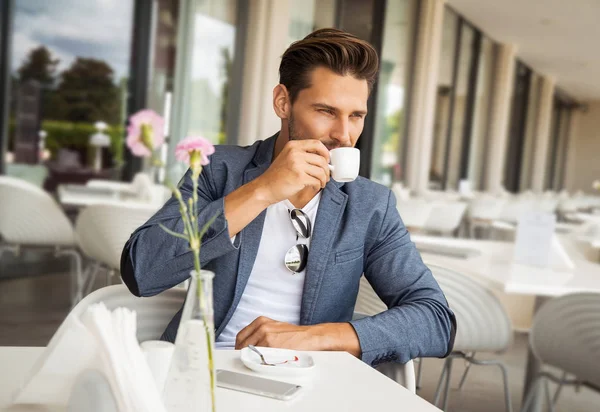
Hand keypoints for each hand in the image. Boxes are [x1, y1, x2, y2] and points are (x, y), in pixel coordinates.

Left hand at [235, 316, 360, 356]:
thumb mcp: (274, 328)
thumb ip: (260, 333)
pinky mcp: (271, 345)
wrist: (310, 337)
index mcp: (261, 321)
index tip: (240, 353)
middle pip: (242, 344)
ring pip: (249, 352)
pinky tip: (264, 362)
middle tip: (247, 360)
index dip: (238, 347)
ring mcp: (265, 336)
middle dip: (242, 354)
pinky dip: (258, 361)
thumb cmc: (294, 335)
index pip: (241, 336)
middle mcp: (261, 326)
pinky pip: (258, 356)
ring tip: (258, 362)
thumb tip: (248, 346)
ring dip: (251, 358)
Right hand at [256, 140, 330, 204]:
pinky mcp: (299, 177)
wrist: (265, 188)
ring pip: (321, 171)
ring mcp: (297, 165)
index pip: (317, 144)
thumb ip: (302, 154)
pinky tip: (315, 187)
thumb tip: (323, 158)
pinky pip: (316, 180)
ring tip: (321, 183)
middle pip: (321, 159)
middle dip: (326, 169)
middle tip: (326, 176)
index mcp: (293, 146)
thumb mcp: (288, 157)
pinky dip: (318, 185)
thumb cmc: (277, 176)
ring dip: (324, 179)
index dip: (325, 152)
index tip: (327, 160)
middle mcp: (295, 153)